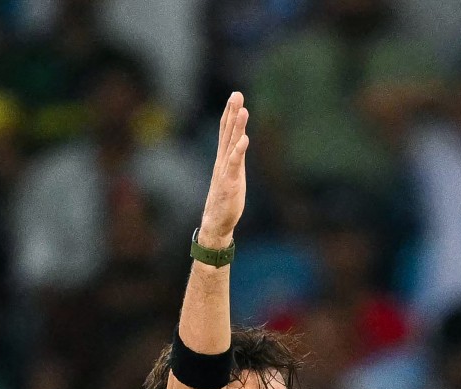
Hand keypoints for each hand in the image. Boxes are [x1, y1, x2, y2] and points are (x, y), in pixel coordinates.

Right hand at [199, 92, 249, 248]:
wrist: (216, 222)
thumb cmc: (226, 199)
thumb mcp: (233, 175)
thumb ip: (235, 159)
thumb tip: (240, 144)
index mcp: (224, 159)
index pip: (226, 131)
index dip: (230, 113)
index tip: (235, 96)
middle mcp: (223, 161)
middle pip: (227, 132)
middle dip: (232, 112)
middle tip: (236, 94)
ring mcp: (225, 171)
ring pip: (231, 144)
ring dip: (237, 127)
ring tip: (242, 110)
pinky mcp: (229, 182)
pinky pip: (234, 164)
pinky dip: (239, 151)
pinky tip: (244, 139)